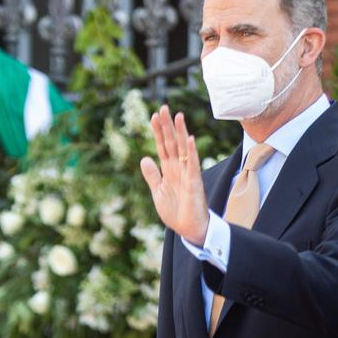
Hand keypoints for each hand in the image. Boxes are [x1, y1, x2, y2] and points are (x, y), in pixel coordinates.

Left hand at [138, 110, 210, 246]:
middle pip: (171, 143)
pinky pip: (192, 164)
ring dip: (180, 132)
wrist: (189, 229)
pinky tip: (189, 139)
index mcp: (168, 170)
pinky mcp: (194, 182)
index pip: (162, 146)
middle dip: (167, 126)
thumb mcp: (158, 192)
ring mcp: (187, 173)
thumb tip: (144, 158)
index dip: (157, 132)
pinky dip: (191, 152)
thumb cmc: (176, 212)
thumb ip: (152, 175)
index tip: (153, 116)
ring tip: (178, 115)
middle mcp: (178, 168)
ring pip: (182, 149)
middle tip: (164, 107)